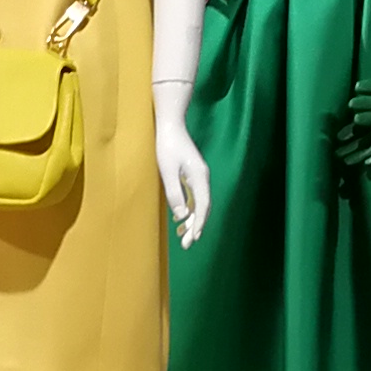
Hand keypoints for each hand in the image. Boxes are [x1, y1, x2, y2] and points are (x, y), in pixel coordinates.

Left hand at [155, 93, 211, 246]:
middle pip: (203, 207)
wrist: (170, 125)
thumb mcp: (167, 171)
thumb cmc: (166, 146)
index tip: (194, 238)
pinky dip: (189, 209)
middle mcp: (202, 178)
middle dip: (196, 227)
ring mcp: (198, 176)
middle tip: (188, 245)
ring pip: (199, 203)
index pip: (203, 206)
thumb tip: (182, 216)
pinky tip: (180, 219)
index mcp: (199, 177)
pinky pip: (193, 196)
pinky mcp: (192, 174)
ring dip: (192, 220)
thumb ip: (175, 193)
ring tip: (183, 237)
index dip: (199, 224)